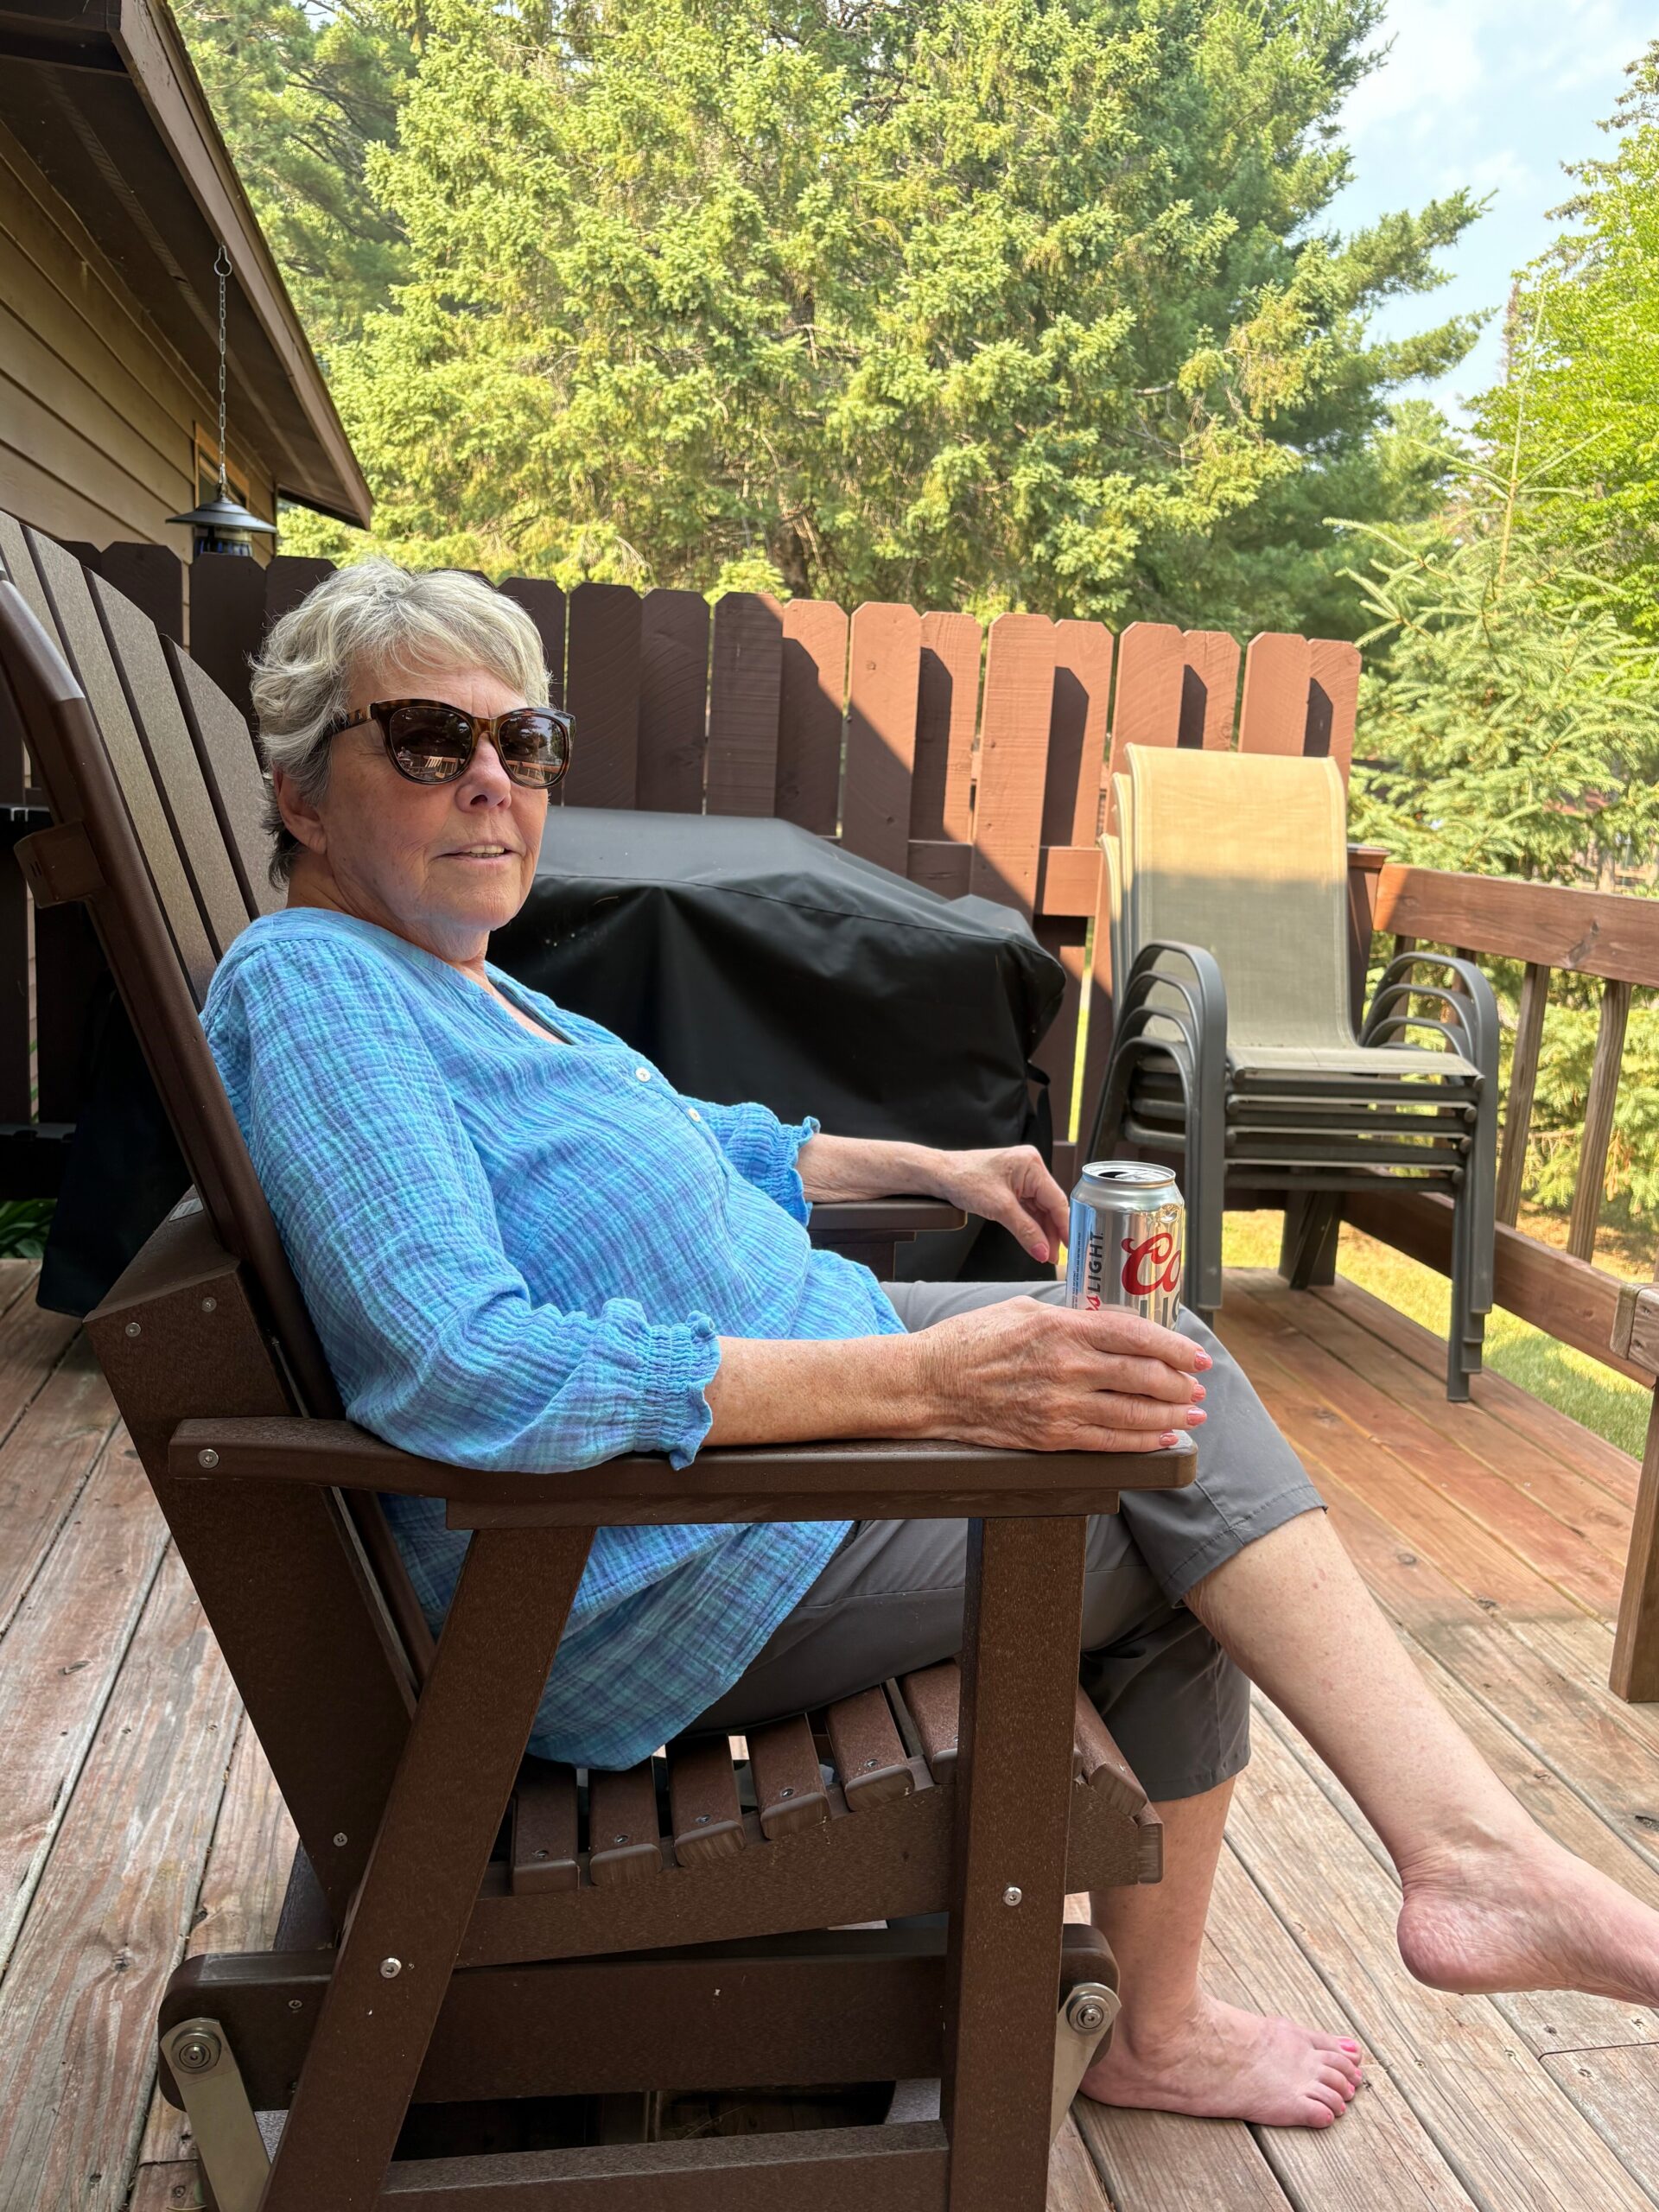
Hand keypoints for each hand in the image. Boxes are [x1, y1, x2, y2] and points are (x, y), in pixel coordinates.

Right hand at [914, 1296, 1209, 1453]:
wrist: (929, 1384)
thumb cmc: (970, 1341)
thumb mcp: (1024, 1310)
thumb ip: (1071, 1317)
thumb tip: (1109, 1326)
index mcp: (1063, 1328)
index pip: (1136, 1336)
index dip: (1175, 1348)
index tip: (1195, 1355)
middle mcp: (1068, 1367)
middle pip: (1144, 1377)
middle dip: (1180, 1384)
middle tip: (1198, 1387)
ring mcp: (1061, 1406)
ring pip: (1134, 1414)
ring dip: (1171, 1416)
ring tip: (1192, 1414)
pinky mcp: (1051, 1437)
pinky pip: (1109, 1443)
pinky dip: (1143, 1442)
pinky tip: (1162, 1438)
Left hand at [928, 1145, 1070, 1266]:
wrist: (939, 1175)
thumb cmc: (964, 1179)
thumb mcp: (999, 1208)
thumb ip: (1025, 1231)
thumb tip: (1044, 1251)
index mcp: (1032, 1165)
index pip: (1056, 1200)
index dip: (1065, 1225)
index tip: (1072, 1246)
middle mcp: (1030, 1168)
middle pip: (1050, 1205)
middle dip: (1053, 1232)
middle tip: (1056, 1256)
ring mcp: (1021, 1177)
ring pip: (1040, 1209)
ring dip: (1042, 1231)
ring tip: (1046, 1254)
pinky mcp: (1012, 1187)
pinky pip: (1028, 1208)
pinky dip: (1031, 1225)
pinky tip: (1036, 1241)